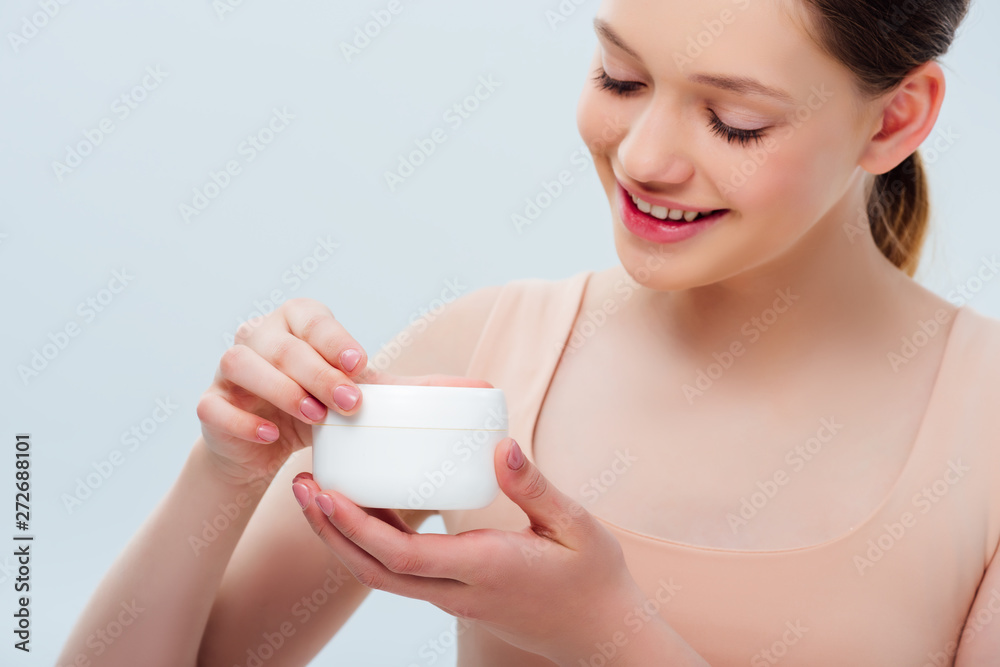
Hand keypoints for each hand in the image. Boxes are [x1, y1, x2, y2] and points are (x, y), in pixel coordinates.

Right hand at [195, 298, 490, 488]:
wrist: (265, 444)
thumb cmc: (319, 409)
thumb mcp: (360, 395)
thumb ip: (407, 390)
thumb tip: (480, 389)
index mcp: (297, 323)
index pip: (311, 315)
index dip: (334, 337)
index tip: (362, 365)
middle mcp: (258, 336)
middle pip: (280, 342)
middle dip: (317, 371)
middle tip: (350, 404)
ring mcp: (227, 370)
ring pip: (241, 363)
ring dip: (280, 389)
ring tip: (315, 418)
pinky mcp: (210, 405)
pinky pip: (213, 406)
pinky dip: (242, 420)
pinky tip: (270, 437)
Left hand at [292, 436, 647, 662]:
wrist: (602, 632)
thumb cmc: (594, 577)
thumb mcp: (575, 525)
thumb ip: (534, 487)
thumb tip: (499, 446)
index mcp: (487, 568)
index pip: (405, 555)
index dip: (358, 526)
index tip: (328, 492)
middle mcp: (461, 591)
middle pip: (376, 571)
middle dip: (331, 531)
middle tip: (303, 487)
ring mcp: (456, 599)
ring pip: (383, 577)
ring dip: (344, 540)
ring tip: (319, 497)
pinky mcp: (458, 597)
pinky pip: (403, 575)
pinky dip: (373, 547)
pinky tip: (366, 514)